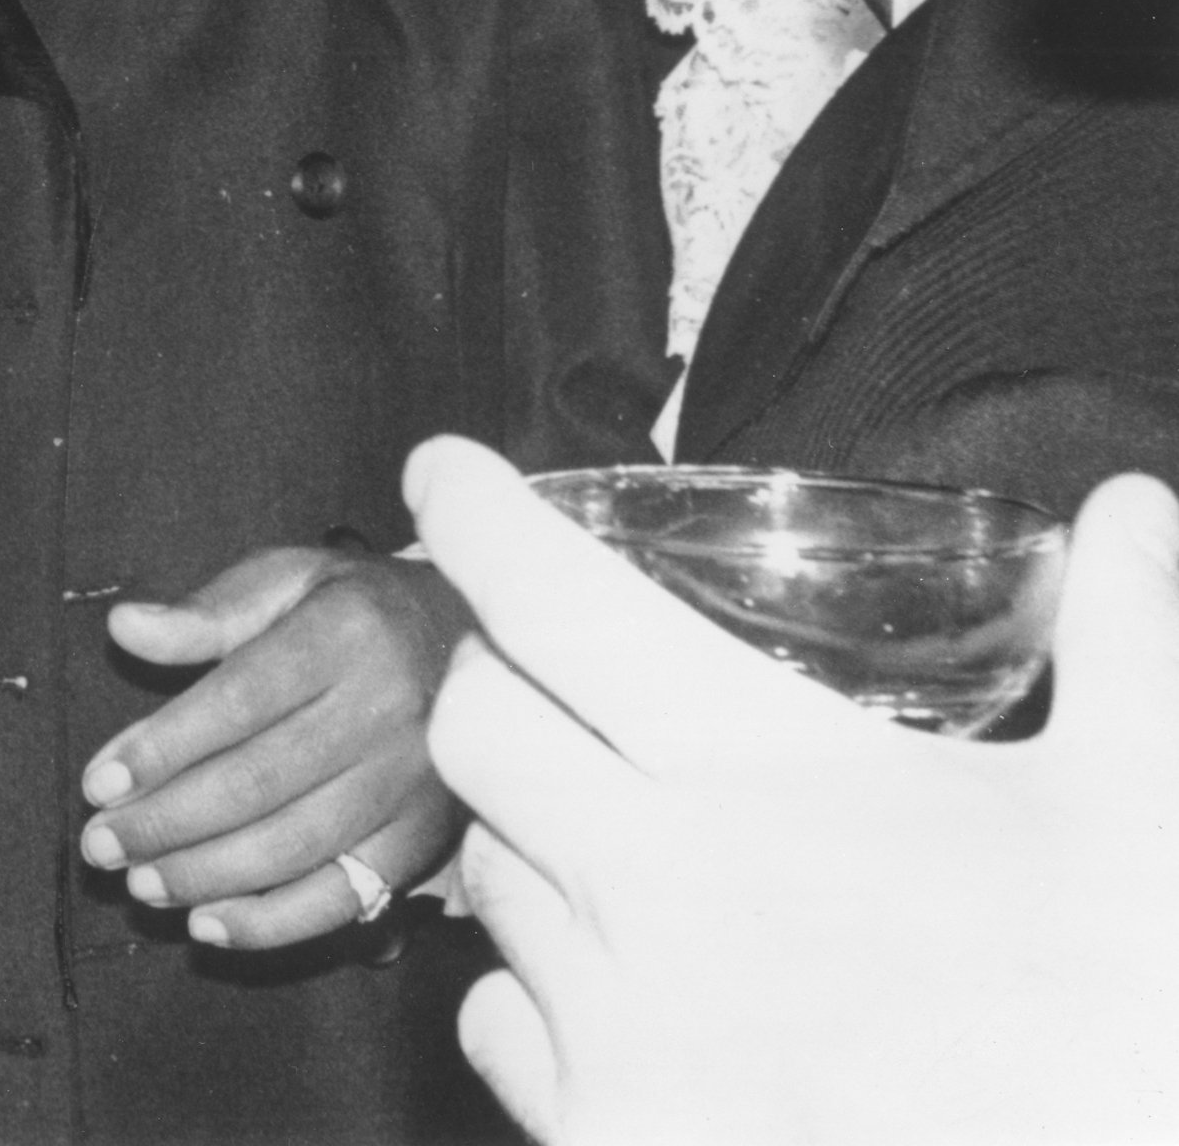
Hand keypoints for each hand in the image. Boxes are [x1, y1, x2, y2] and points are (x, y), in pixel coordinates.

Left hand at [78, 544, 470, 949]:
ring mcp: (410, 785)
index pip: (238, 701)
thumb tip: (125, 627)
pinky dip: (271, 921)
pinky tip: (207, 923)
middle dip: (166, 823)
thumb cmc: (357, 611)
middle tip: (99, 846)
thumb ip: (207, 611)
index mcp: (343, 636)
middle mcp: (385, 713)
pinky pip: (343, 896)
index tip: (98, 782)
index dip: (163, 748)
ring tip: (138, 884)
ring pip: (293, 846)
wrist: (478, 644)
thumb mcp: (289, 579)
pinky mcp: (424, 841)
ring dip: (204, 875)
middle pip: (258, 782)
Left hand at [412, 433, 1178, 1145]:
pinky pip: (493, 1019)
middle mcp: (647, 884)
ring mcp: (612, 1022)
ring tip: (621, 835)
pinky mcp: (599, 1134)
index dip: (476, 517)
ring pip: (484, 872)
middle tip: (544, 667)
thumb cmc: (1124, 1020)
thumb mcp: (1142, 808)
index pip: (551, 603)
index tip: (444, 474)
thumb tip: (1137, 507)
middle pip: (471, 725)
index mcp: (758, 772)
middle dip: (492, 672)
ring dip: (527, 831)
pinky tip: (617, 984)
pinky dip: (528, 985)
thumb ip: (1128, 644)